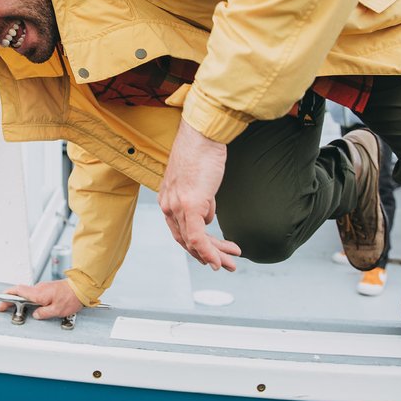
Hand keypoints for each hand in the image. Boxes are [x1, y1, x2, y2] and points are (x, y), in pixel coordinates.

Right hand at [0, 280, 83, 319]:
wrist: (82, 288)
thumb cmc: (71, 297)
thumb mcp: (57, 310)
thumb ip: (43, 313)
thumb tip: (36, 315)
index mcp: (39, 293)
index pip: (18, 291)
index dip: (7, 296)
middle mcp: (40, 288)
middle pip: (21, 292)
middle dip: (11, 300)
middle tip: (4, 308)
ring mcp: (44, 287)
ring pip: (29, 294)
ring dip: (22, 301)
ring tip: (20, 311)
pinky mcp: (48, 288)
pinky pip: (36, 294)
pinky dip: (30, 300)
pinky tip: (34, 307)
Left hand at [158, 119, 241, 270]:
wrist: (202, 135)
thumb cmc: (202, 152)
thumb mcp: (200, 182)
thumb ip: (201, 200)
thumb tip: (208, 215)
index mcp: (167, 199)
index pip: (180, 231)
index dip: (197, 246)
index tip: (213, 253)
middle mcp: (168, 205)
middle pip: (185, 240)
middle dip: (207, 256)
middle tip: (226, 265)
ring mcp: (177, 206)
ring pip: (193, 242)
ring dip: (214, 255)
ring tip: (232, 262)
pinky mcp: (190, 204)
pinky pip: (197, 237)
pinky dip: (208, 252)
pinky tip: (220, 260)